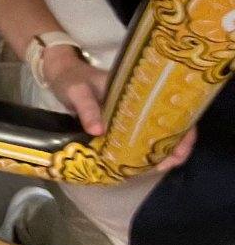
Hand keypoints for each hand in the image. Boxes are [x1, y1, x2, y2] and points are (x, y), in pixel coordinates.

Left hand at [43, 47, 197, 170]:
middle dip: (174, 149)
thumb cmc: (72, 79)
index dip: (183, 132)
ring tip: (152, 169)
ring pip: (157, 137)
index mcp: (139, 92)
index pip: (173, 109)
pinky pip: (139, 140)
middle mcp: (142, 104)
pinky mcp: (122, 125)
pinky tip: (137, 166)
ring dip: (159, 154)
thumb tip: (99, 131)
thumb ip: (87, 108)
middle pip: (171, 127)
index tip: (176, 152)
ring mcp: (133, 115)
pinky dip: (142, 154)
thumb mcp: (77, 90)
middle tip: (162, 166)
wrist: (61, 75)